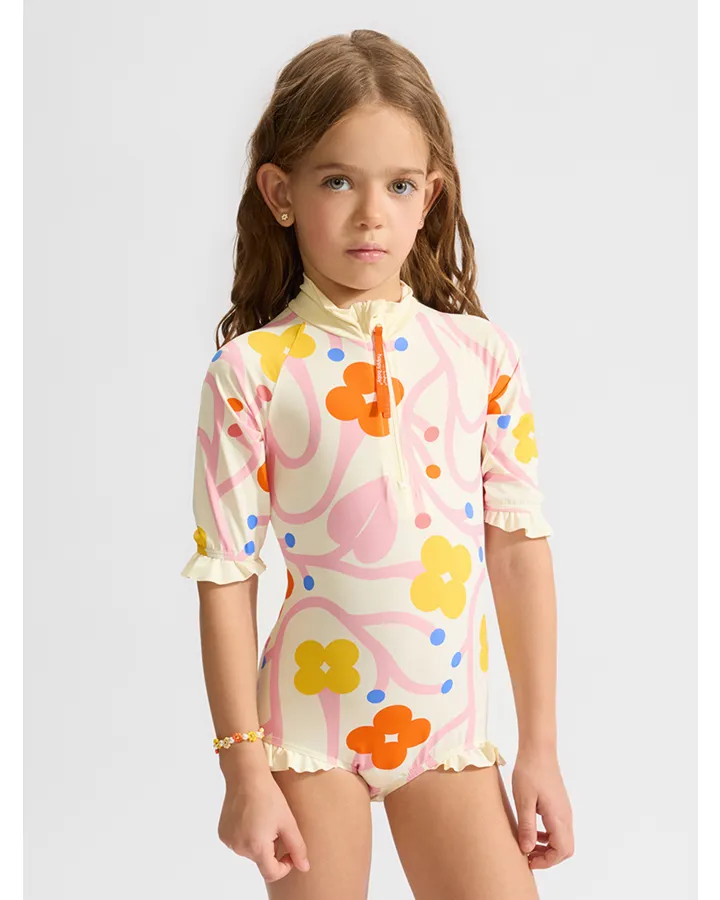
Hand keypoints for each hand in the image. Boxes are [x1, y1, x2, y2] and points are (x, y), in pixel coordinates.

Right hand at [218, 772, 310, 881]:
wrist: (246, 776)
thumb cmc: (268, 796)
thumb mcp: (288, 822)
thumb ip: (297, 848)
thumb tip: (304, 867)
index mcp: (257, 847)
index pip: (271, 873)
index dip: (284, 867)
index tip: (290, 852)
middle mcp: (240, 848)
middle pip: (261, 860)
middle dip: (272, 848)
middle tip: (276, 825)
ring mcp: (229, 841)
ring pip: (250, 851)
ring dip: (259, 841)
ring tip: (263, 818)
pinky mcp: (223, 833)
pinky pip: (239, 842)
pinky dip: (247, 835)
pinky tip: (251, 817)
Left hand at [512, 748, 573, 869]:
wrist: (538, 750)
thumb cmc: (530, 772)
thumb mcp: (524, 801)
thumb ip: (527, 826)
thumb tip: (527, 849)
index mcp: (558, 817)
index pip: (562, 850)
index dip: (547, 861)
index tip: (529, 860)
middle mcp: (565, 816)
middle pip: (565, 848)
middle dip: (548, 857)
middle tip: (528, 856)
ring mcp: (564, 809)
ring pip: (562, 838)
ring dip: (547, 846)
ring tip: (527, 844)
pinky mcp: (559, 804)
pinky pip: (557, 827)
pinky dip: (547, 835)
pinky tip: (531, 829)